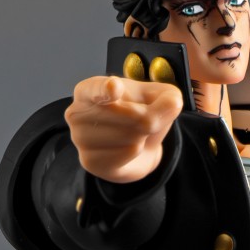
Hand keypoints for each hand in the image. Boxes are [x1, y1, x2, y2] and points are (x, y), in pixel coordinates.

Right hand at [65, 75, 183, 184]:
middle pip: (128, 115)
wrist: (137, 148)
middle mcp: (76, 112)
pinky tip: (128, 148)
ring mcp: (80, 138)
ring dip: (142, 136)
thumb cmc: (140, 114)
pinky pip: (127, 153)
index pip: (95, 88)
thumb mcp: (159, 98)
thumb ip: (168, 97)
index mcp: (88, 89)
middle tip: (147, 120)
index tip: (115, 88)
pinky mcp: (89, 161)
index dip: (105, 89)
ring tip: (134, 134)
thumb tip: (173, 103)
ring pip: (129, 136)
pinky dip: (137, 151)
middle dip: (148, 118)